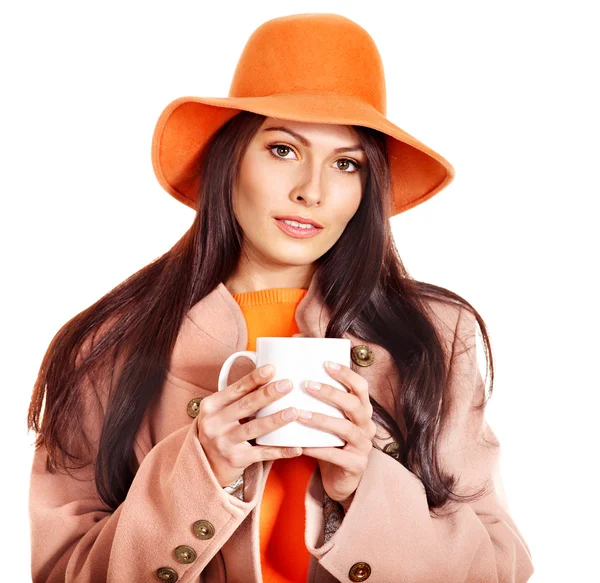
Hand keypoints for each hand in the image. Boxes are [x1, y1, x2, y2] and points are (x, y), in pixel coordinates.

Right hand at [197, 364, 302, 487]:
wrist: (204, 463)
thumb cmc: (219, 428)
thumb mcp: (219, 410)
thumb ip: (239, 396)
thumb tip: (269, 374)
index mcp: (212, 406)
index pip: (236, 389)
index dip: (254, 378)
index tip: (272, 369)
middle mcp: (215, 423)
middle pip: (246, 405)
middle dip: (268, 394)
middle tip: (287, 385)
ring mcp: (224, 443)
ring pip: (254, 428)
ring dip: (276, 420)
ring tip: (294, 412)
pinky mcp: (236, 460)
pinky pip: (262, 454)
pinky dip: (280, 451)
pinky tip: (296, 447)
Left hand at [297, 361, 375, 509]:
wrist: (340, 479)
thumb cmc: (330, 442)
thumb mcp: (330, 418)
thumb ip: (321, 401)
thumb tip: (292, 372)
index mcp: (362, 410)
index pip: (360, 386)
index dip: (346, 373)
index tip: (325, 363)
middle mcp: (367, 425)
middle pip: (354, 404)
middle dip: (330, 392)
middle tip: (307, 384)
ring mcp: (364, 446)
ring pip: (345, 428)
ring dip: (321, 419)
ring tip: (299, 414)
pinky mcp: (356, 465)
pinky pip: (336, 455)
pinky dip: (317, 449)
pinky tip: (300, 445)